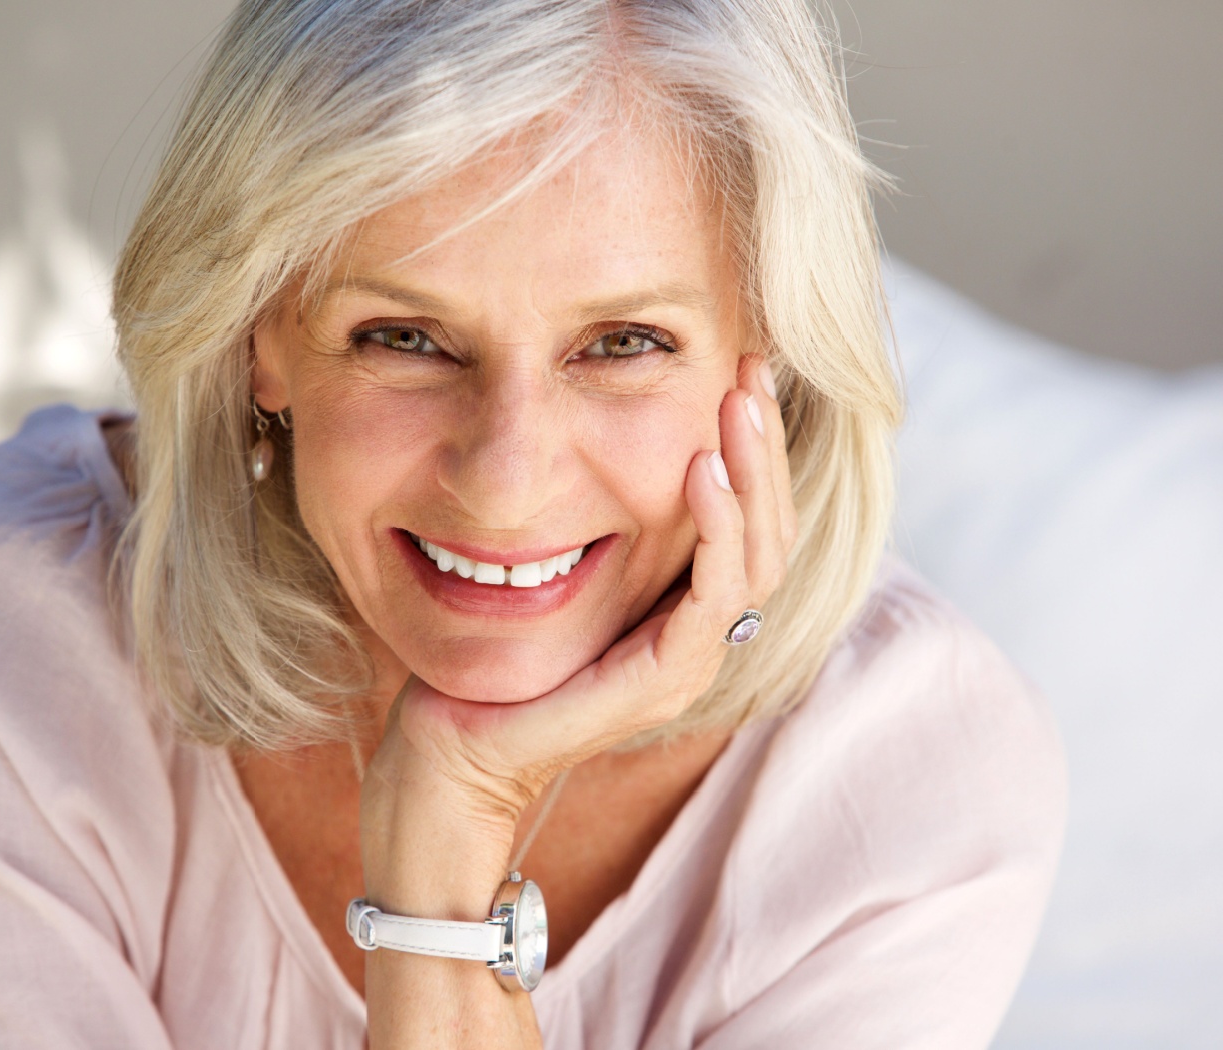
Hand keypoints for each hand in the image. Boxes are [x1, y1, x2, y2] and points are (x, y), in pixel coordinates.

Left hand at [363, 354, 798, 865]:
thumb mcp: (549, 572)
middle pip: (771, 533)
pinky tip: (700, 472)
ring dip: (754, 475)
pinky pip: (716, 598)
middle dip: (765, 446)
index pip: (752, 523)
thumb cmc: (489, 662)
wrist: (450, 752)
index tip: (741, 371)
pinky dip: (716, 529)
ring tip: (737, 405)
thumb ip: (591, 527)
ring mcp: (689, 663)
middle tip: (752, 369)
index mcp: (683, 611)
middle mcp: (701, 637)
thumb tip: (592, 438)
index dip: (755, 450)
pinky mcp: (662, 681)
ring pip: (760, 559)